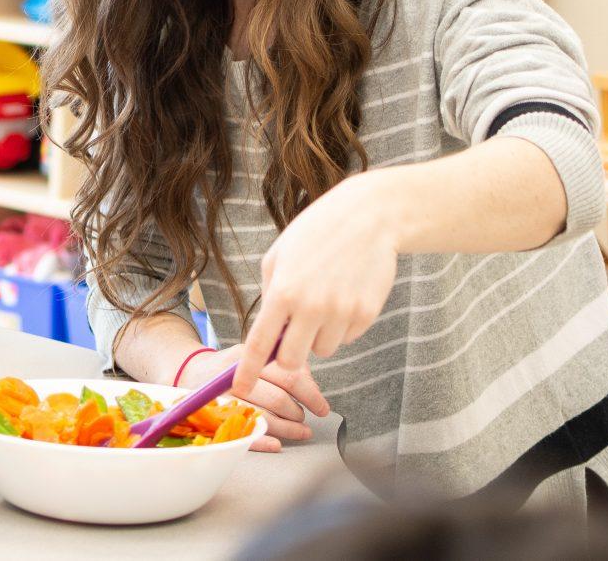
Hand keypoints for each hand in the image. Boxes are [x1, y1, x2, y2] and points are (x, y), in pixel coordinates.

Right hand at [180, 344, 329, 452]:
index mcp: (248, 357)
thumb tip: (310, 382)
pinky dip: (262, 441)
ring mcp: (223, 399)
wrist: (190, 372)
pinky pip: (242, 433)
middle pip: (277, 398)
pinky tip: (277, 445)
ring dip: (288, 429)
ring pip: (263, 417)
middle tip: (305, 418)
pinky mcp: (215, 418)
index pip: (286, 376)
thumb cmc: (231, 367)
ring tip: (300, 432)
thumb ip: (282, 365)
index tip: (322, 407)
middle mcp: (234, 377)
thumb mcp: (254, 356)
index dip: (309, 394)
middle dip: (298, 412)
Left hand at [233, 170, 403, 401]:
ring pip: (322, 351)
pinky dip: (342, 327)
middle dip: (288, 355)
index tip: (239, 389)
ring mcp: (342, 313)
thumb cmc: (316, 234)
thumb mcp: (279, 257)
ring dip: (317, 336)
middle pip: (292, 361)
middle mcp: (311, 307)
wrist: (369, 218)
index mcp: (283, 292)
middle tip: (292, 333)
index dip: (248, 371)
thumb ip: (270, 296)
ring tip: (323, 300)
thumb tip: (267, 334)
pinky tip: (344, 295)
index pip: (260, 344)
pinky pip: (346, 338)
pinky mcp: (366, 314)